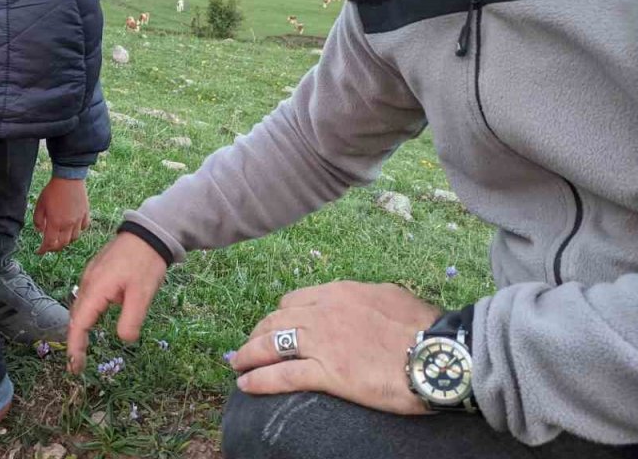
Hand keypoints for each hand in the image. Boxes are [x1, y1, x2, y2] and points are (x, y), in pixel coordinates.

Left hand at [33, 177, 90, 254]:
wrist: (69, 178)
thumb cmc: (52, 190)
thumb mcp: (40, 204)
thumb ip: (37, 220)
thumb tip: (39, 230)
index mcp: (55, 223)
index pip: (49, 243)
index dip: (43, 250)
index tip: (39, 252)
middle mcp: (68, 224)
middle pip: (62, 244)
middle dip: (54, 248)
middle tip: (49, 246)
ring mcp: (78, 220)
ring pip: (74, 238)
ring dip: (66, 240)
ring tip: (60, 237)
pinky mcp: (85, 214)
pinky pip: (83, 227)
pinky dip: (77, 231)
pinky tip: (73, 227)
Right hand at [67, 232, 167, 372]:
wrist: (149, 232)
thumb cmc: (145, 262)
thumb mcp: (142, 294)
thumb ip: (131, 319)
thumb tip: (124, 340)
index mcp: (95, 290)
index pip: (79, 325)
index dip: (75, 348)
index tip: (75, 368)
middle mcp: (88, 283)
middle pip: (76, 318)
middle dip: (75, 342)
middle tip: (78, 365)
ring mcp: (91, 276)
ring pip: (80, 307)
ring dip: (80, 328)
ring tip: (83, 348)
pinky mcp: (98, 272)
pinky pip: (87, 298)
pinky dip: (86, 315)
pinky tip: (94, 321)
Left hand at [230, 281, 442, 414]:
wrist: (441, 353)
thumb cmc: (425, 328)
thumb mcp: (391, 297)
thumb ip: (366, 298)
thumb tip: (363, 301)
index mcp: (339, 292)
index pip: (293, 301)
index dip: (278, 316)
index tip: (272, 328)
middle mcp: (324, 312)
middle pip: (275, 321)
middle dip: (256, 334)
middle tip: (246, 348)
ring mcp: (323, 342)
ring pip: (271, 345)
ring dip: (248, 355)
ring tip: (237, 365)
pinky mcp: (328, 372)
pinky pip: (282, 374)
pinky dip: (259, 379)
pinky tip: (246, 384)